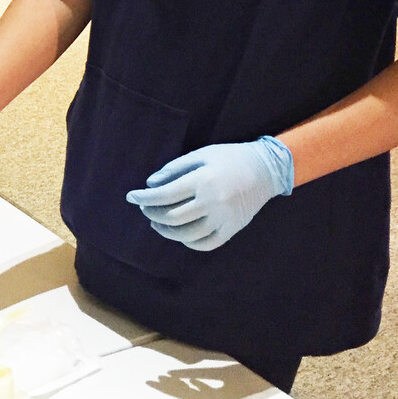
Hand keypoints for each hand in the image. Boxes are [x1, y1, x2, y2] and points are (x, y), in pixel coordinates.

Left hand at [126, 136, 293, 250]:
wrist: (266, 170)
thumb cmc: (229, 157)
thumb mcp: (201, 154)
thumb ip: (174, 168)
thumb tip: (151, 184)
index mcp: (202, 181)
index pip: (164, 195)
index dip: (144, 198)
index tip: (131, 197)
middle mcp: (212, 203)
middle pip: (172, 217)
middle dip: (151, 214)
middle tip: (144, 208)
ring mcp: (223, 219)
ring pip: (186, 234)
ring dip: (166, 230)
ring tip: (156, 223)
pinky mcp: (232, 230)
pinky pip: (205, 243)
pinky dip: (188, 241)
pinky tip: (179, 233)